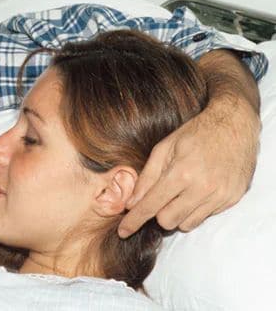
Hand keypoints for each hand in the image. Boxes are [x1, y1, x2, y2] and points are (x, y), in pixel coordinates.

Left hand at [118, 93, 259, 237]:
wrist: (234, 125)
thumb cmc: (194, 134)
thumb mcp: (164, 148)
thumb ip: (147, 177)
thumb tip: (131, 203)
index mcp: (181, 173)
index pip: (151, 206)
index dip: (134, 221)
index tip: (123, 232)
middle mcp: (202, 188)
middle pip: (167, 221)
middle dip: (158, 213)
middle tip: (161, 196)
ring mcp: (219, 196)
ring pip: (186, 224)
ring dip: (177, 213)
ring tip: (181, 191)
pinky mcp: (232, 199)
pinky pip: (205, 217)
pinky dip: (196, 208)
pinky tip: (199, 190)